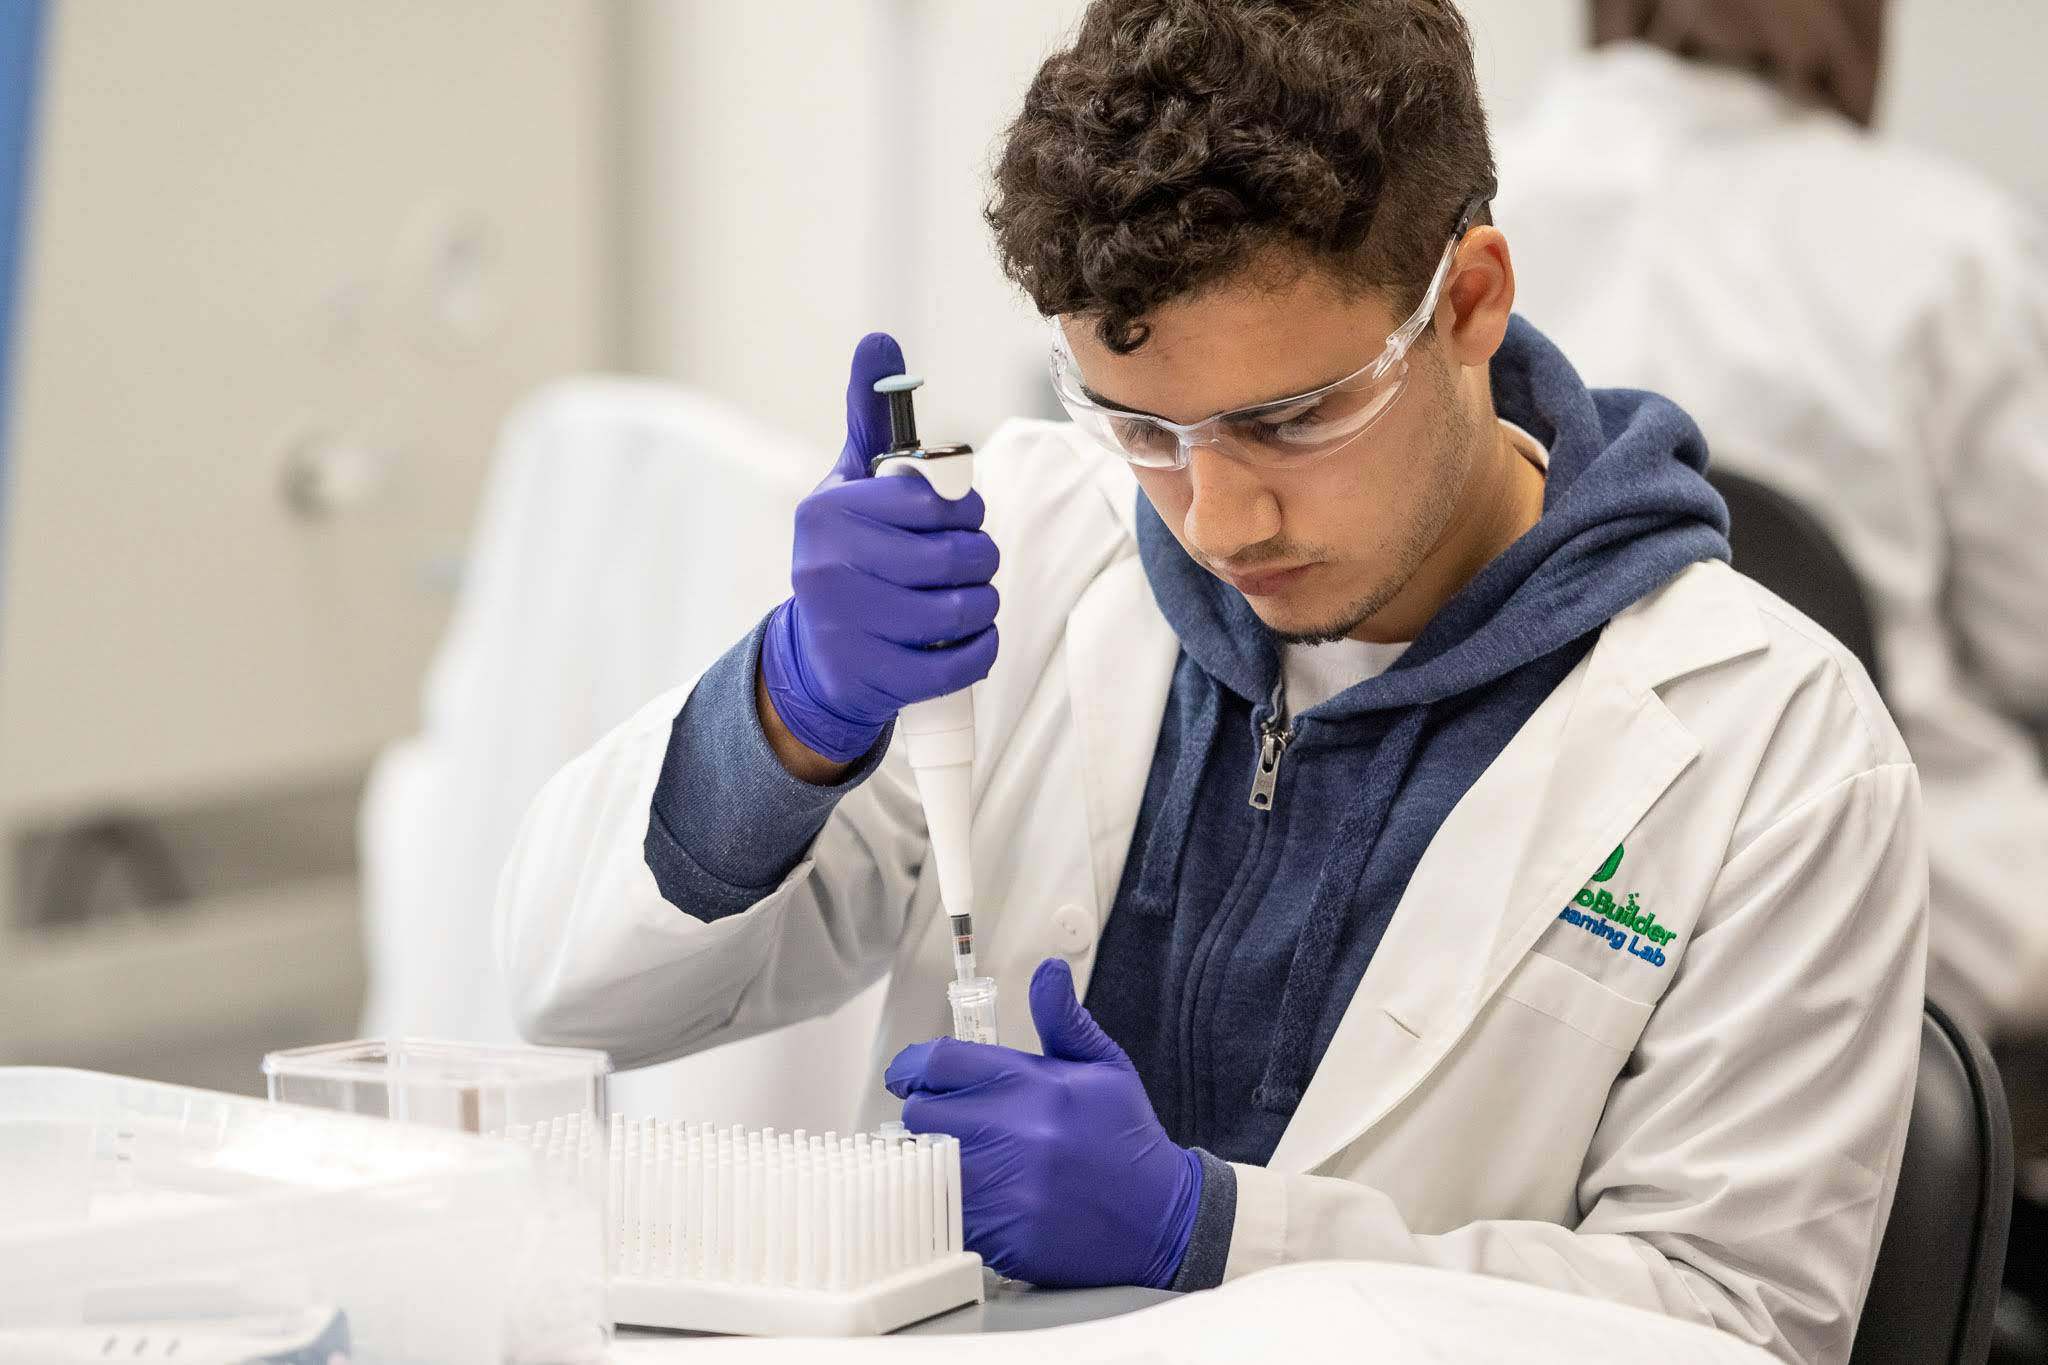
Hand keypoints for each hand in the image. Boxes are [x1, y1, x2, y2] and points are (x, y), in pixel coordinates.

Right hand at [757, 332, 1000, 766]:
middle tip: (972, 559)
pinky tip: (968, 636)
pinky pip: (960, 662)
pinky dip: (980, 647)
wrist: (816, 658)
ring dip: (983, 603)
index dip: (963, 507)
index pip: (929, 500)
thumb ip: (870, 415)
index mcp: (827, 512)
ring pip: (962, 609)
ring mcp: (849, 629)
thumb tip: (878, 339)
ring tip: (968, 597)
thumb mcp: (848, 484)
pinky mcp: (875, 679)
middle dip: (980, 556)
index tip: (960, 515)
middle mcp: (828, 568)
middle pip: (953, 556)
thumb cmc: (848, 555)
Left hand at [885, 958, 1202, 1288]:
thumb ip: (1063, 1019)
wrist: (1162, 1218)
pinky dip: (950, 1204)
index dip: (914, 1068)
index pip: (939, 1062)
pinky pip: (946, 1212)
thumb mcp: (1104, 1066)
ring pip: (926, 1165)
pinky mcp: (1003, 1235)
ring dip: (933, 1159)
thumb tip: (1047, 971)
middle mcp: (1014, 1133)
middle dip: (927, 1114)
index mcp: (1033, 1085)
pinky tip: (977, 1197)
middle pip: (921, 1114)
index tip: (911, 1077)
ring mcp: (1007, 1188)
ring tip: (959, 1158)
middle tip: (947, 1121)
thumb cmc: (1125, 1138)